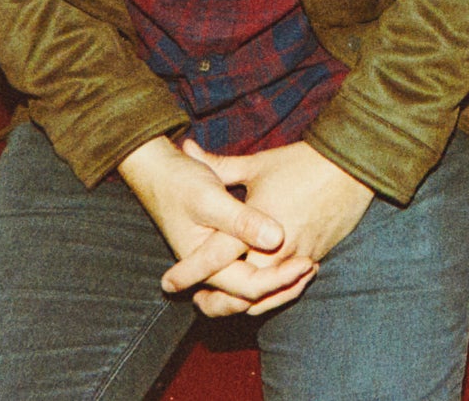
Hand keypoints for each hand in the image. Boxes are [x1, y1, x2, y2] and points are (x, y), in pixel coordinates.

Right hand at [116, 136, 312, 316]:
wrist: (157, 170)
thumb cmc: (180, 181)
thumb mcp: (210, 197)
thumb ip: (241, 220)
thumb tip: (276, 239)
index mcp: (204, 263)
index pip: (248, 288)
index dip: (279, 280)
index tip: (306, 262)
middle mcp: (210, 270)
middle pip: (251, 299)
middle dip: (283, 289)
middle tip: (311, 267)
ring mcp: (217, 263)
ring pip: (251, 291)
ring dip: (280, 284)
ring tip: (310, 265)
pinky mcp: (224, 252)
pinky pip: (251, 274)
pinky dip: (273, 272)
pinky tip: (294, 253)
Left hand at [183, 138, 375, 315]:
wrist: (350, 167)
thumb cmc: (301, 163)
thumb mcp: (257, 164)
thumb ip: (219, 165)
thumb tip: (188, 149)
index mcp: (254, 223)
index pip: (215, 258)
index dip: (188, 274)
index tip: (168, 283)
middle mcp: (274, 248)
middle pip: (239, 292)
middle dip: (215, 302)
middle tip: (197, 301)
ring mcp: (296, 257)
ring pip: (264, 297)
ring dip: (241, 305)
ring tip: (221, 304)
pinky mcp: (313, 259)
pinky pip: (288, 289)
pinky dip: (270, 297)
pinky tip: (257, 295)